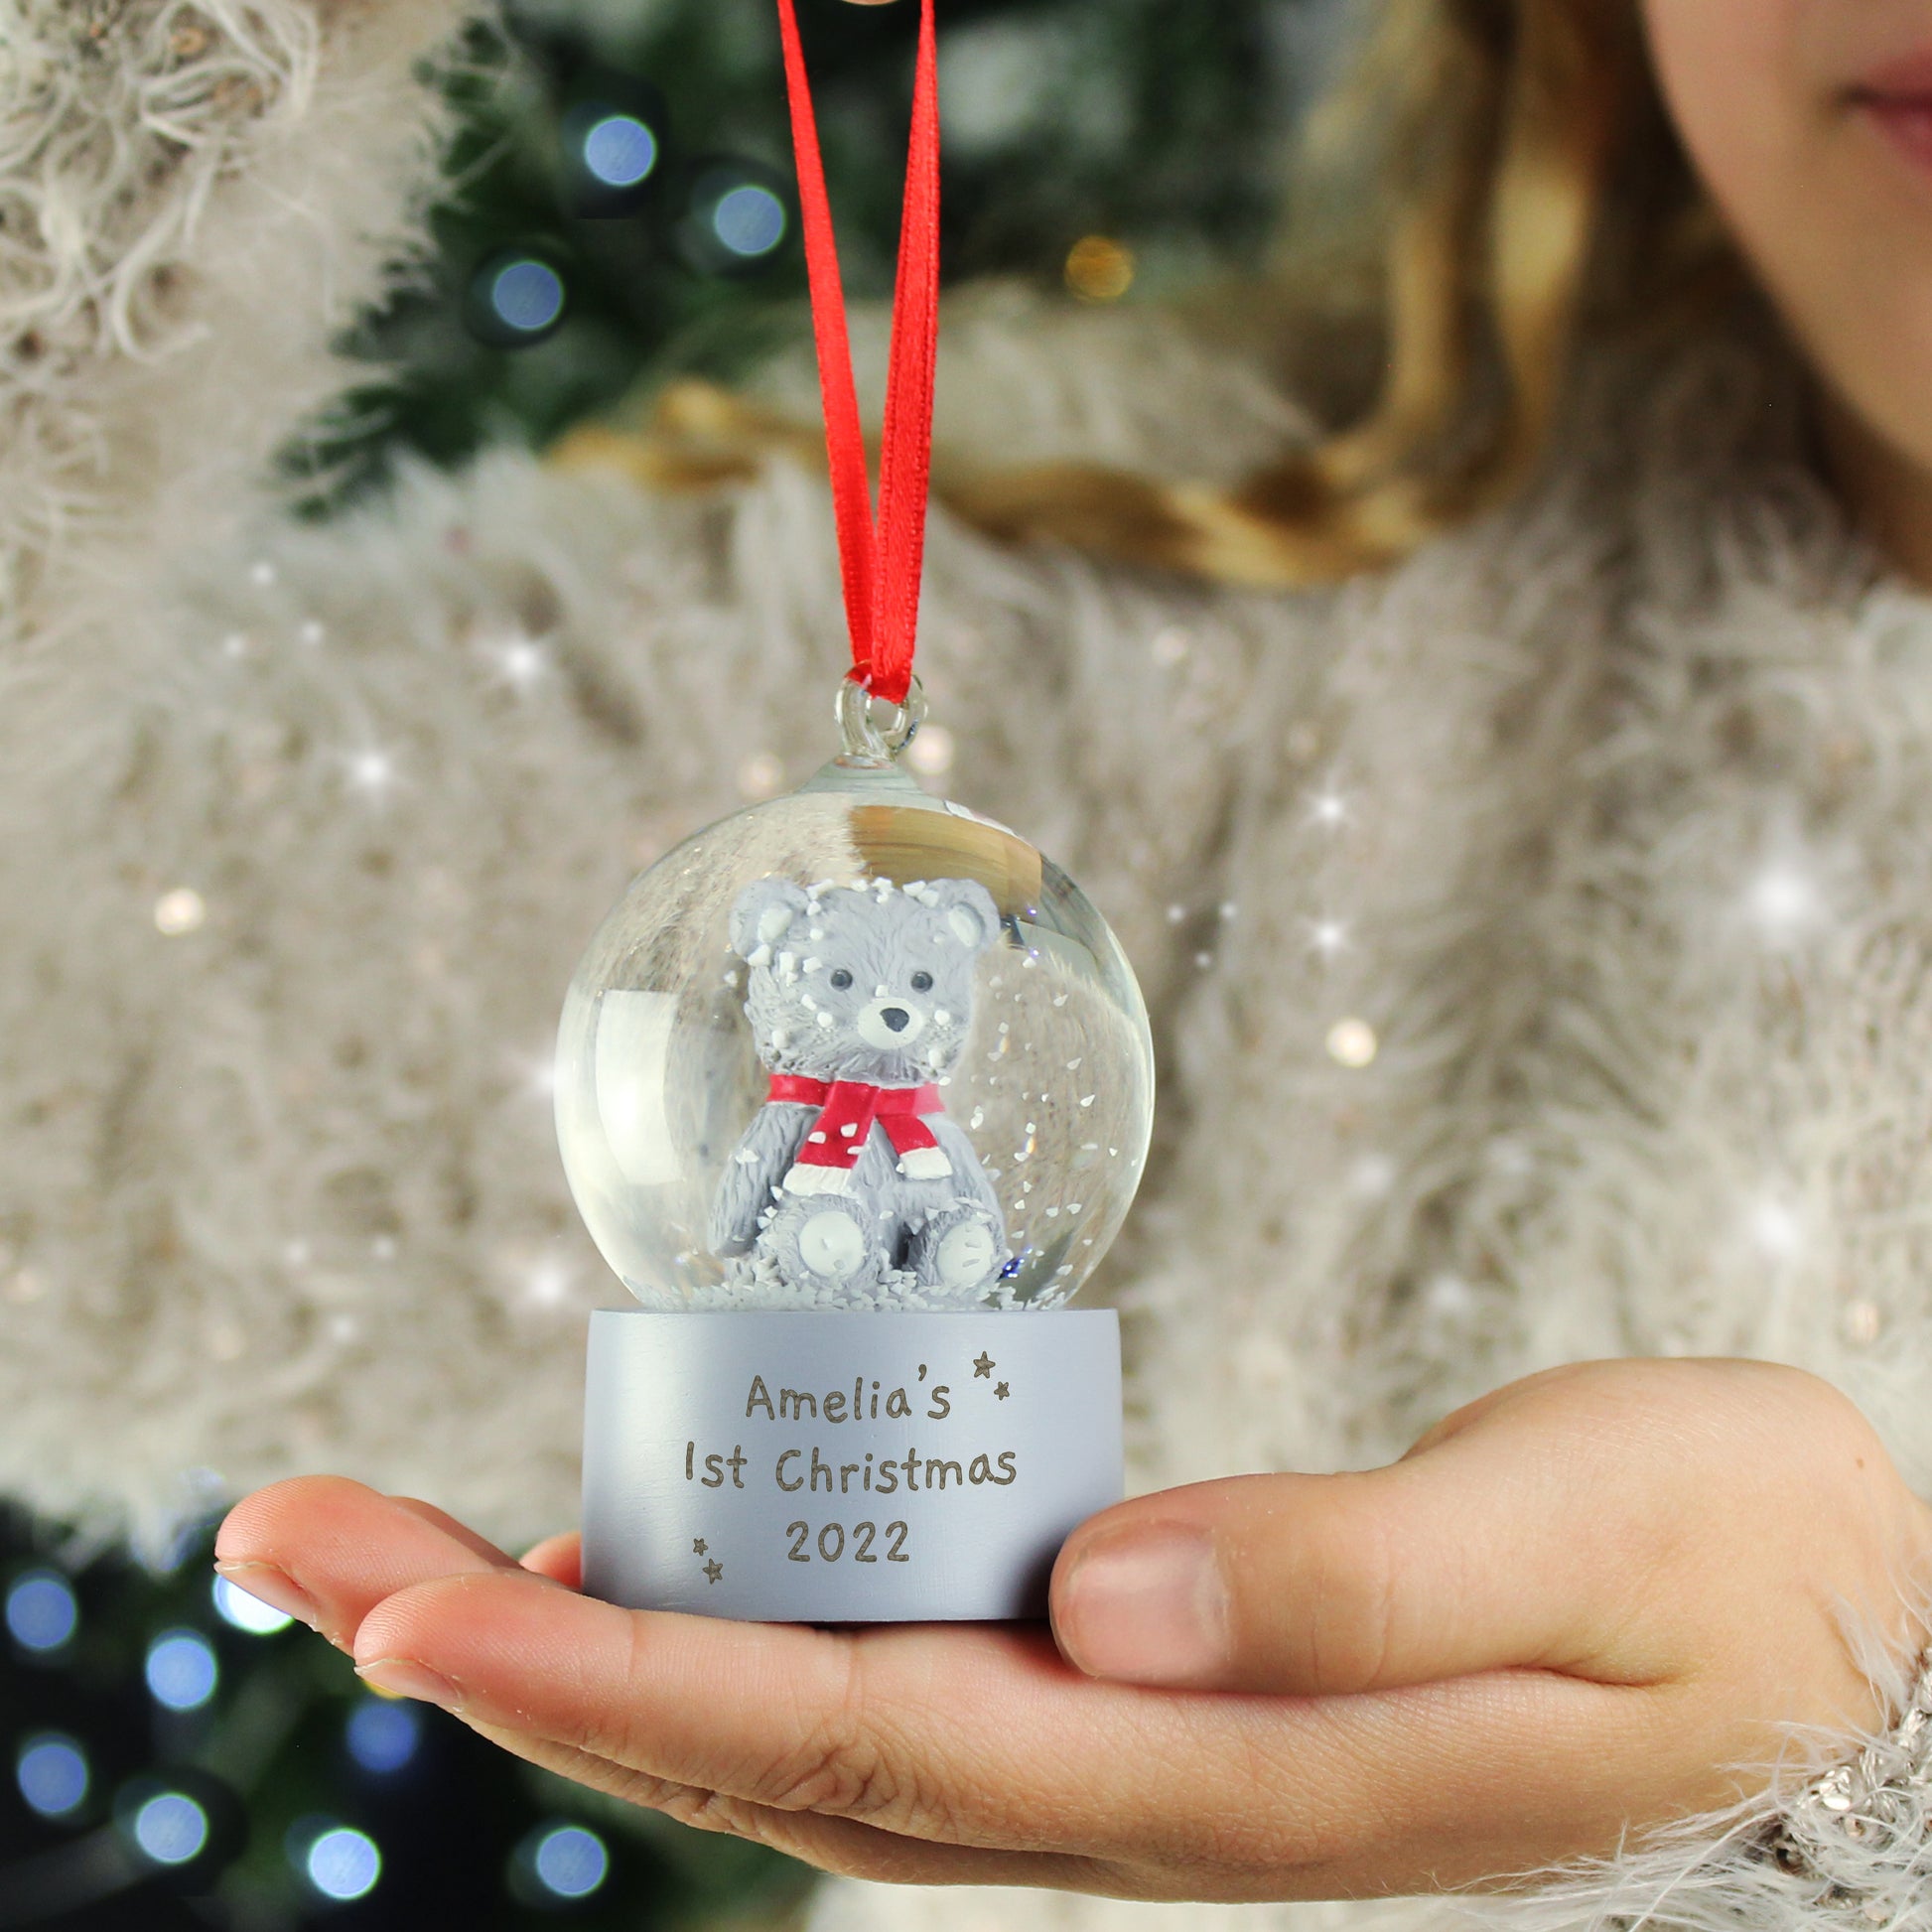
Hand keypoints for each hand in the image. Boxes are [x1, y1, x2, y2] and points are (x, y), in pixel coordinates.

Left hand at [215, 1360, 1931, 1901]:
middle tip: (293, 1534)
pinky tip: (631, 1556)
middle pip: (755, 1733)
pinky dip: (715, 1610)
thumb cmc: (1711, 1562)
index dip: (612, 1676)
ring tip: (385, 1542)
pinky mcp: (1127, 1666)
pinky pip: (872, 1656)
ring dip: (571, 1629)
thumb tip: (1102, 1579)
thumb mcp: (1580, 1552)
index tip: (404, 1603)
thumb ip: (1347, 1583)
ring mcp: (1113, 1733)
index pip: (850, 1732)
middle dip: (502, 1649)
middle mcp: (1121, 1774)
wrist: (1799, 1609)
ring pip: (782, 1703)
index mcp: (1211, 1767)